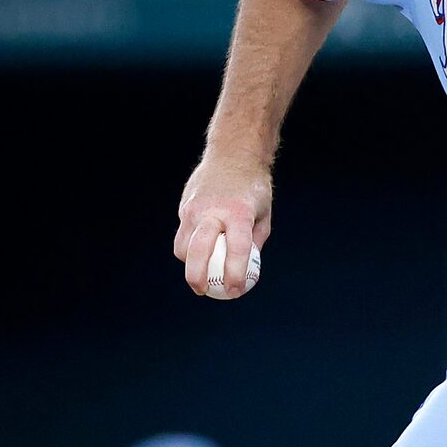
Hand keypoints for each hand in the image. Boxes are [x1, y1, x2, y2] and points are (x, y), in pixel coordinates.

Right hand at [175, 150, 272, 298]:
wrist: (233, 155)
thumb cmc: (254, 189)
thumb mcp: (263, 215)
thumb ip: (253, 242)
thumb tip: (247, 270)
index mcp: (238, 213)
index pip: (235, 250)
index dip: (235, 274)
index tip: (235, 290)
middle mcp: (213, 211)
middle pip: (198, 250)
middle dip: (197, 276)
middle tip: (204, 291)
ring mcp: (195, 208)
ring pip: (183, 245)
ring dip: (190, 264)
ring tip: (201, 274)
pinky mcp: (185, 206)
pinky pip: (182, 235)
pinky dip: (188, 248)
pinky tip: (198, 254)